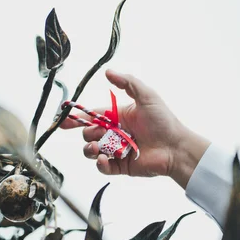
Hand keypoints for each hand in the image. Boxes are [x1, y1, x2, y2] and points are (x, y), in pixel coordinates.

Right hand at [60, 69, 209, 188]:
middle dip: (87, 134)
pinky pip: (103, 167)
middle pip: (88, 134)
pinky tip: (104, 159)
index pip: (92, 116)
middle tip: (96, 134)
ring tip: (97, 148)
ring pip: (91, 151)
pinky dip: (100, 164)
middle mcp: (115, 133)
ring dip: (89, 149)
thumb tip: (108, 72)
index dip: (76, 118)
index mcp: (118, 116)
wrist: (175, 147)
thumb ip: (127, 82)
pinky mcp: (120, 167)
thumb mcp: (146, 96)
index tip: (64, 120)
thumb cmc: (163, 121)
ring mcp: (116, 150)